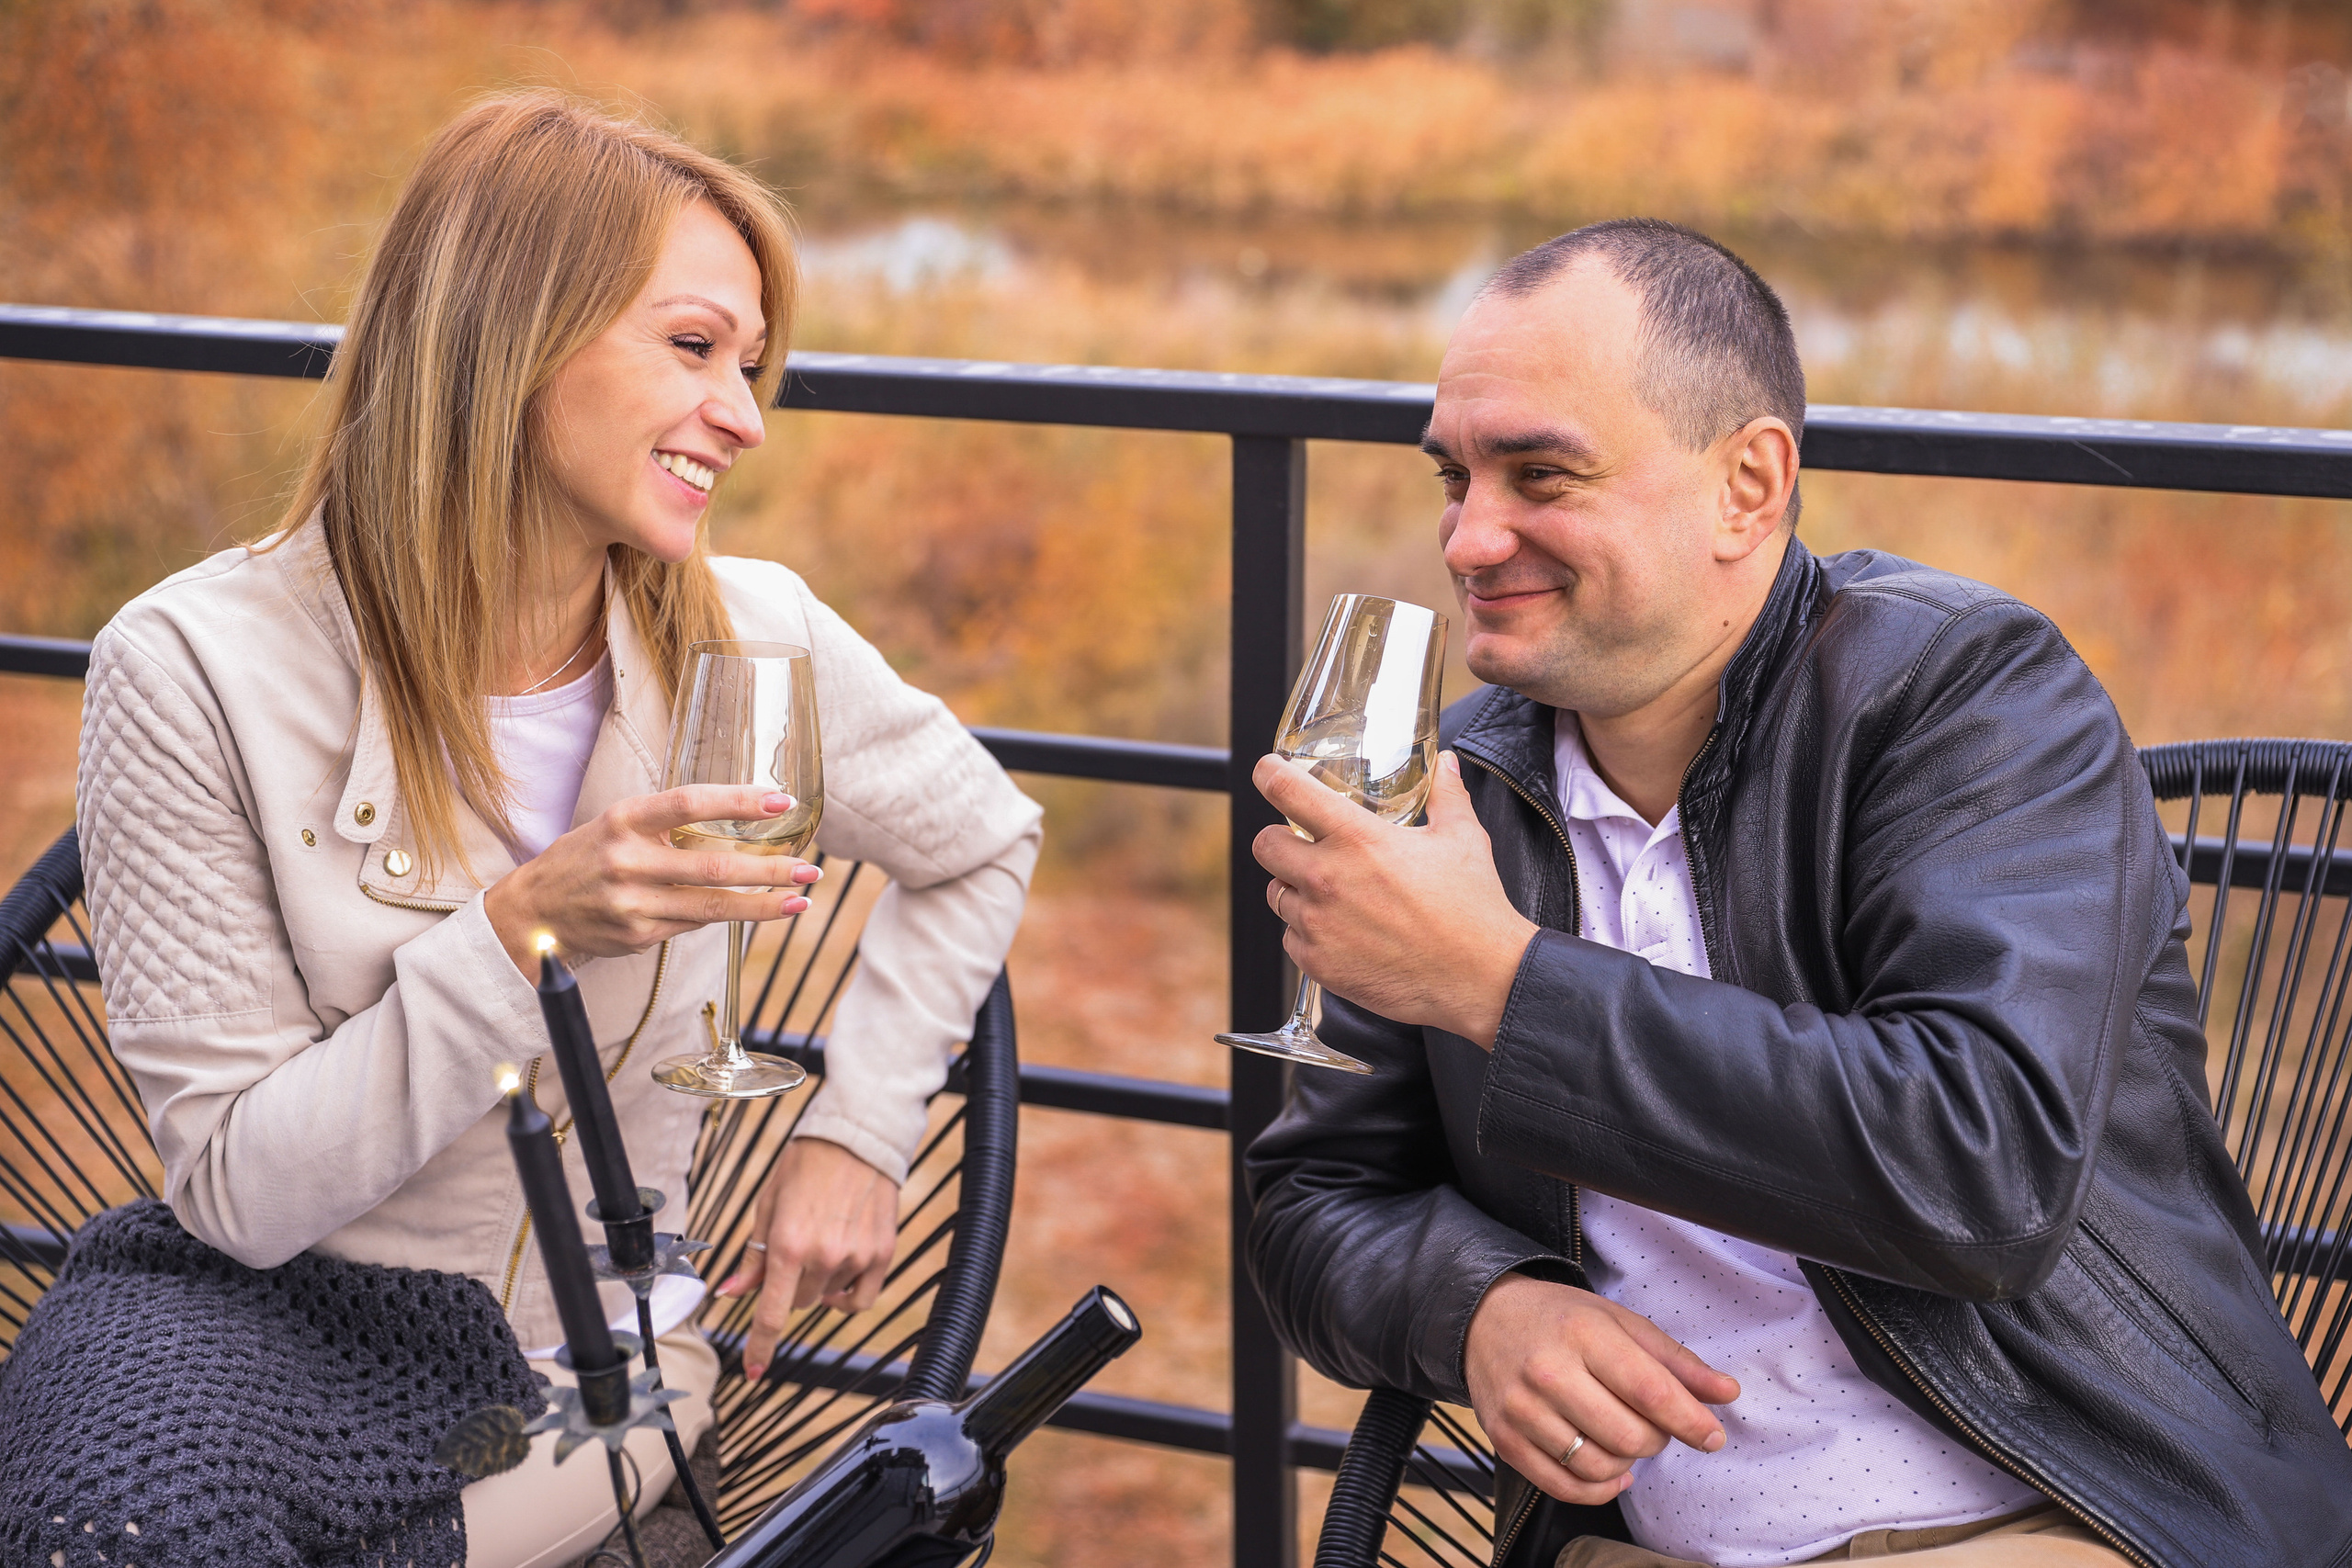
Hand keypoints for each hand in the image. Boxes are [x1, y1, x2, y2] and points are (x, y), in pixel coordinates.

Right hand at [483, 785, 822, 973]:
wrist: (533, 913)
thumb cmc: (586, 858)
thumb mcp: (616, 824)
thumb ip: (666, 823)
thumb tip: (738, 818)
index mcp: (623, 820)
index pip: (689, 803)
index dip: (738, 801)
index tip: (782, 801)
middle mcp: (627, 861)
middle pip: (712, 867)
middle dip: (769, 870)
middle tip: (809, 868)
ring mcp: (633, 903)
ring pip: (712, 907)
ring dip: (763, 906)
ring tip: (801, 900)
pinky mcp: (638, 935)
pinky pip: (695, 924)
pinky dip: (728, 917)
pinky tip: (755, 912)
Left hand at [715, 1137, 899, 1381]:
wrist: (858, 1137)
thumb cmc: (805, 1167)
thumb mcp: (768, 1206)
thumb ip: (754, 1256)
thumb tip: (730, 1293)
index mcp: (787, 1245)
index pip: (771, 1314)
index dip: (760, 1347)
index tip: (754, 1372)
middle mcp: (823, 1257)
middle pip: (797, 1303)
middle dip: (788, 1284)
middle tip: (795, 1247)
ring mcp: (857, 1257)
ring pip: (826, 1298)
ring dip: (818, 1283)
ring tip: (823, 1240)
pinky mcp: (883, 1253)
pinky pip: (861, 1298)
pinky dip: (847, 1294)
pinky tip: (843, 1271)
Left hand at [1252, 750, 1537, 1047]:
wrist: (1481, 979)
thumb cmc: (1472, 909)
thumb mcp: (1462, 838)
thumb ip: (1446, 795)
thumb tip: (1445, 764)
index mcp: (1358, 839)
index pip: (1287, 791)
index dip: (1269, 774)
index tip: (1268, 771)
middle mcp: (1328, 878)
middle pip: (1264, 844)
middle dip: (1279, 840)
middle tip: (1304, 846)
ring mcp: (1318, 924)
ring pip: (1276, 893)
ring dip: (1295, 889)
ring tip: (1335, 895)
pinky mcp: (1318, 963)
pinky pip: (1291, 938)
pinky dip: (1309, 933)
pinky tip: (1343, 932)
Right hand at [1464, 1272, 1738, 1504]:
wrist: (1483, 1319)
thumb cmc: (1560, 1319)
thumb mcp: (1619, 1322)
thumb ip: (1675, 1361)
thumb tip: (1727, 1393)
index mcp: (1583, 1332)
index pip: (1651, 1391)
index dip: (1690, 1421)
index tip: (1712, 1436)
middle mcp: (1548, 1371)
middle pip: (1628, 1436)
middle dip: (1657, 1440)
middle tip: (1654, 1425)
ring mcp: (1521, 1409)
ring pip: (1598, 1466)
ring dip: (1628, 1463)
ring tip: (1625, 1439)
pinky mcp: (1504, 1440)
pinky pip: (1565, 1487)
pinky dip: (1599, 1489)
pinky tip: (1612, 1472)